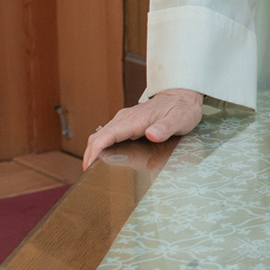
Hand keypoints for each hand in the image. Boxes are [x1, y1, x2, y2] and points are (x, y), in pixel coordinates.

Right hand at [82, 88, 202, 168]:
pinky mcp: (127, 123)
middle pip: (98, 136)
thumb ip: (165, 128)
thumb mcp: (180, 119)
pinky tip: (104, 158)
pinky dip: (101, 147)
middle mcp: (125, 119)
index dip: (95, 150)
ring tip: (92, 169)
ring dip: (94, 151)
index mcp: (134, 119)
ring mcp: (125, 120)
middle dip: (89, 154)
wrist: (182, 95)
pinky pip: (108, 135)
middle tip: (87, 173)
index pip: (107, 135)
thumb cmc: (182, 108)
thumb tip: (151, 134)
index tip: (89, 165)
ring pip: (101, 135)